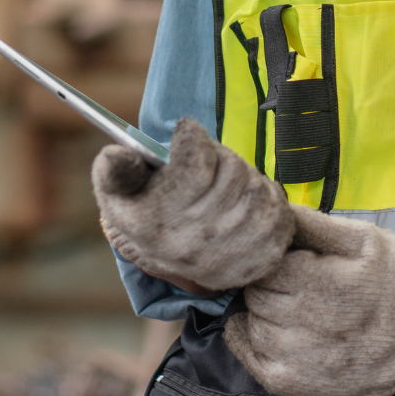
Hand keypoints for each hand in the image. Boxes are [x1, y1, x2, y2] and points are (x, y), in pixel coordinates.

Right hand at [93, 119, 293, 294]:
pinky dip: (265, 199)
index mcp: (157, 221)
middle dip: (221, 157)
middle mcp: (195, 241)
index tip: (186, 132)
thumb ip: (115, 166)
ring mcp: (233, 253)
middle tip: (209, 164)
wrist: (174, 263)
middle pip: (231, 170)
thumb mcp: (117, 191)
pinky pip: (278, 209)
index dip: (191, 137)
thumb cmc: (146, 212)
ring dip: (244, 178)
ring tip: (225, 188)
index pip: (194, 163)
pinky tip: (244, 205)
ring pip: (257, 187)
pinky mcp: (262, 259)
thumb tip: (117, 152)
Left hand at [224, 211, 394, 395]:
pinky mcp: (309, 389)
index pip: (266, 269)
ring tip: (289, 306)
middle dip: (268, 285)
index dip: (273, 260)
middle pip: (259, 298)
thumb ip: (313, 224)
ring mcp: (309, 364)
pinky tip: (263, 330)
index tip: (289, 259)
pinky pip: (259, 367)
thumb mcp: (362, 237)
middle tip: (290, 282)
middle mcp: (314, 329)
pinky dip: (252, 346)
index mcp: (325, 285)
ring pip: (256, 329)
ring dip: (264, 314)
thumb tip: (274, 211)